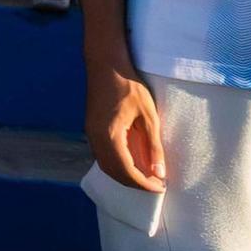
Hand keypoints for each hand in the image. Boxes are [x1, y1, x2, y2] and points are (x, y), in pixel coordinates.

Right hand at [85, 65, 165, 191]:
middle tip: (154, 185)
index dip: (143, 183)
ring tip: (144, 177)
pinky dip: (116, 165)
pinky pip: (102, 155)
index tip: (160, 187)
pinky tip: (131, 162)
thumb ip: (153, 145)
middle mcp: (95, 139)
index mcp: (109, 137)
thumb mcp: (148, 115)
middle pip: (113, 172)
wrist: (106, 64)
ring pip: (105, 165)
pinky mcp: (91, 128)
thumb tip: (159, 172)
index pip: (126, 171)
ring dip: (124, 175)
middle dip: (133, 183)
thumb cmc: (129, 86)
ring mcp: (90, 133)